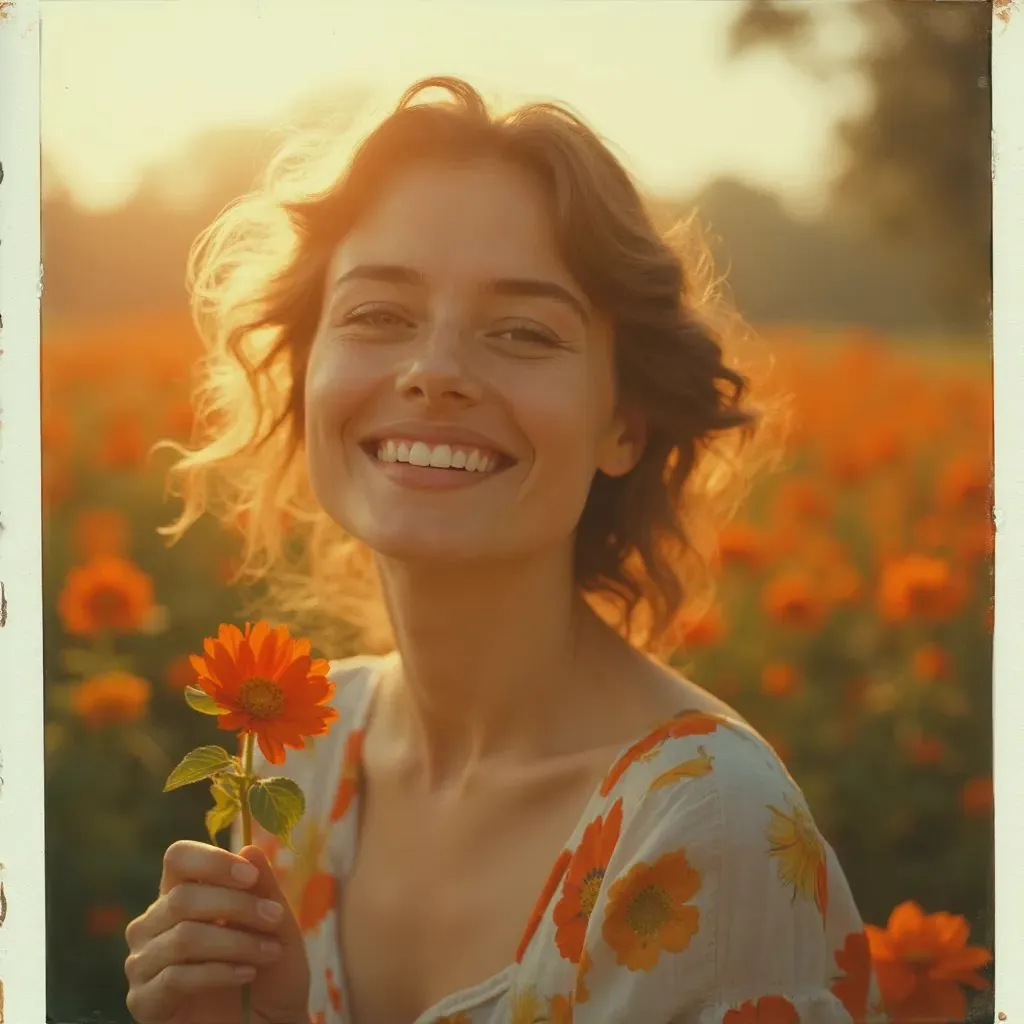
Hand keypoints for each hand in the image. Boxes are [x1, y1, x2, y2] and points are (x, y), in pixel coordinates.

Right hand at [125, 840, 310, 1023]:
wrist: (271, 1023)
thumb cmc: (272, 970)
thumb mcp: (278, 924)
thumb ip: (263, 887)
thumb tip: (250, 848)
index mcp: (181, 893)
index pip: (178, 858)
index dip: (212, 862)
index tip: (250, 877)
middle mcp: (153, 923)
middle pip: (183, 897)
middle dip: (237, 906)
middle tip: (275, 917)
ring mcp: (143, 962)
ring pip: (183, 937)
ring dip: (235, 942)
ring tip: (270, 952)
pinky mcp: (143, 1000)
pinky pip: (176, 976)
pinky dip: (219, 972)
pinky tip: (246, 974)